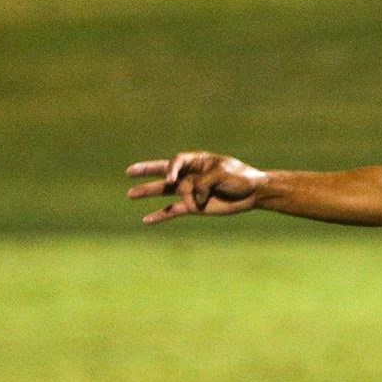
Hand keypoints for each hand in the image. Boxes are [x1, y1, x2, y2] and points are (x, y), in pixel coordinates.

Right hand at [126, 151, 267, 223]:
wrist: (252, 193)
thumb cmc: (240, 178)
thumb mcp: (222, 174)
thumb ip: (203, 184)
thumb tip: (191, 200)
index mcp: (197, 161)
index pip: (176, 162)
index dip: (170, 169)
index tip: (171, 178)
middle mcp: (190, 175)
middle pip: (163, 171)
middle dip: (146, 170)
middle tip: (129, 171)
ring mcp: (190, 191)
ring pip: (164, 191)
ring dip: (147, 192)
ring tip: (130, 195)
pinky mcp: (193, 206)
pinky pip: (172, 211)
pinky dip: (159, 215)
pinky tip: (146, 220)